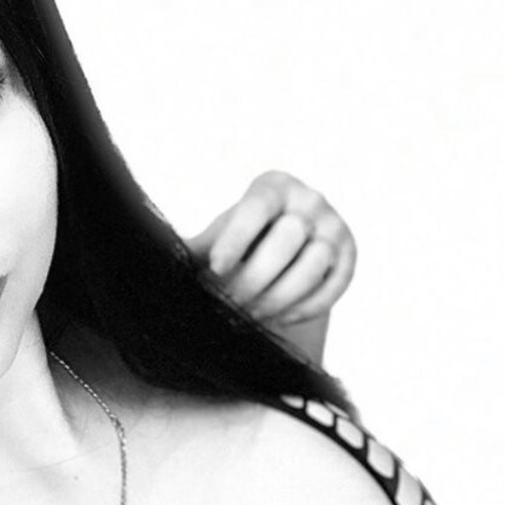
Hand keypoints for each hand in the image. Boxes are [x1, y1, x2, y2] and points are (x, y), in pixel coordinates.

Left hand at [185, 170, 356, 326]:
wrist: (282, 253)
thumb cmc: (239, 244)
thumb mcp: (216, 238)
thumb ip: (193, 249)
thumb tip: (155, 264)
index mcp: (272, 187)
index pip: (257, 207)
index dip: (237, 238)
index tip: (215, 269)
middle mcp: (310, 199)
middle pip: (287, 240)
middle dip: (255, 279)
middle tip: (230, 304)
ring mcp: (334, 226)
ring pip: (313, 265)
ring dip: (278, 297)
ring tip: (250, 315)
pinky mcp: (349, 257)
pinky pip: (332, 287)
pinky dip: (305, 307)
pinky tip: (279, 317)